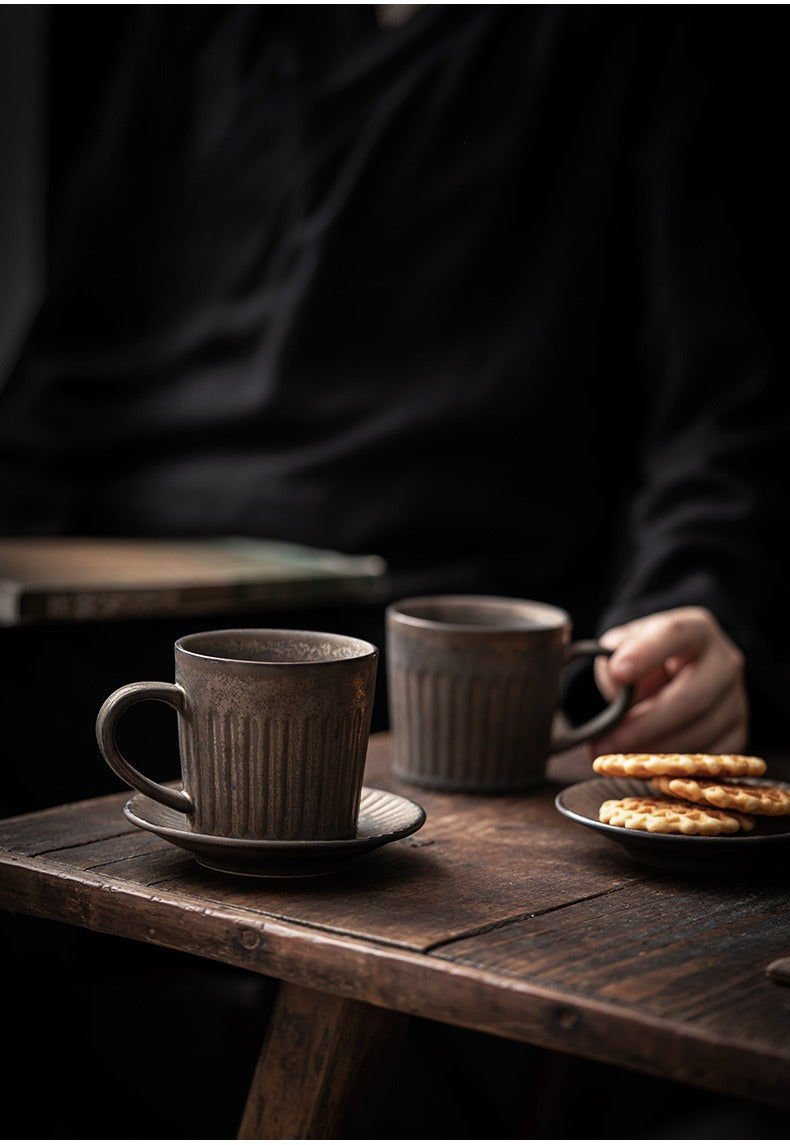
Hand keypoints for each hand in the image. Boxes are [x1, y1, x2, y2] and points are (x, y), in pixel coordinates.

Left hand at [589, 606, 748, 755]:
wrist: (672, 675)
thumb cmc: (645, 659)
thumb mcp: (625, 647)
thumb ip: (614, 658)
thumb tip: (618, 686)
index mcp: (696, 629)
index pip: (676, 634)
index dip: (647, 652)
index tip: (618, 671)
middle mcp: (725, 663)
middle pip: (693, 696)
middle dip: (646, 724)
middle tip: (607, 741)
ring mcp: (736, 700)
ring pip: (701, 732)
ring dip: (656, 752)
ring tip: (619, 760)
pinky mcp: (736, 732)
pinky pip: (710, 758)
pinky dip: (676, 767)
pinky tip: (647, 768)